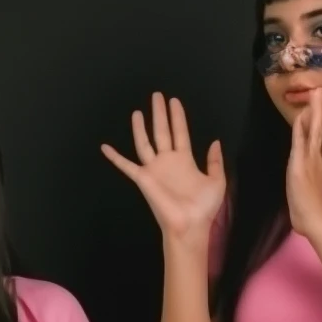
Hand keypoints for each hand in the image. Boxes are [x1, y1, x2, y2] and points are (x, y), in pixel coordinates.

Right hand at [102, 93, 224, 249]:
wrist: (189, 225)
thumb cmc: (203, 207)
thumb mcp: (217, 181)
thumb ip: (215, 161)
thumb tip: (215, 142)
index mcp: (185, 161)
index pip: (180, 132)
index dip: (177, 117)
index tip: (174, 101)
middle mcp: (167, 162)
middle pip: (162, 131)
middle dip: (160, 114)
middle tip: (157, 95)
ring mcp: (154, 170)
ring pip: (145, 143)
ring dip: (141, 128)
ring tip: (139, 111)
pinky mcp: (143, 179)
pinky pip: (126, 166)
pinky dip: (115, 157)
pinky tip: (105, 147)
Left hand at [285, 87, 321, 239]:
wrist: (318, 222)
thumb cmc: (311, 214)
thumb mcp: (306, 194)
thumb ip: (306, 185)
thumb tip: (304, 186)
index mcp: (314, 165)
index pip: (314, 139)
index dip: (313, 123)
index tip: (313, 108)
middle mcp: (314, 159)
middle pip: (316, 130)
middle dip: (317, 111)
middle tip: (318, 92)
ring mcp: (309, 161)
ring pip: (312, 132)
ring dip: (313, 113)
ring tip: (315, 95)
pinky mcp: (302, 166)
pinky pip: (302, 142)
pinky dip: (304, 127)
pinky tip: (305, 115)